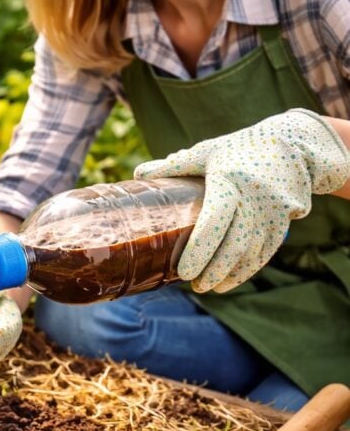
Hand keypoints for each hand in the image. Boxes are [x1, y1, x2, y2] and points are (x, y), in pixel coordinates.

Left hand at [134, 109, 349, 292]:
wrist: (292, 144)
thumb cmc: (238, 150)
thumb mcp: (206, 152)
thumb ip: (174, 166)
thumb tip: (137, 175)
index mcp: (229, 181)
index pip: (214, 222)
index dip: (199, 251)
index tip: (184, 272)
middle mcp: (254, 198)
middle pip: (233, 246)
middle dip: (213, 271)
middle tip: (194, 285)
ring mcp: (272, 212)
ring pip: (250, 254)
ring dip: (229, 275)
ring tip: (208, 287)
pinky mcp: (284, 221)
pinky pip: (265, 253)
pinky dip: (247, 270)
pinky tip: (230, 281)